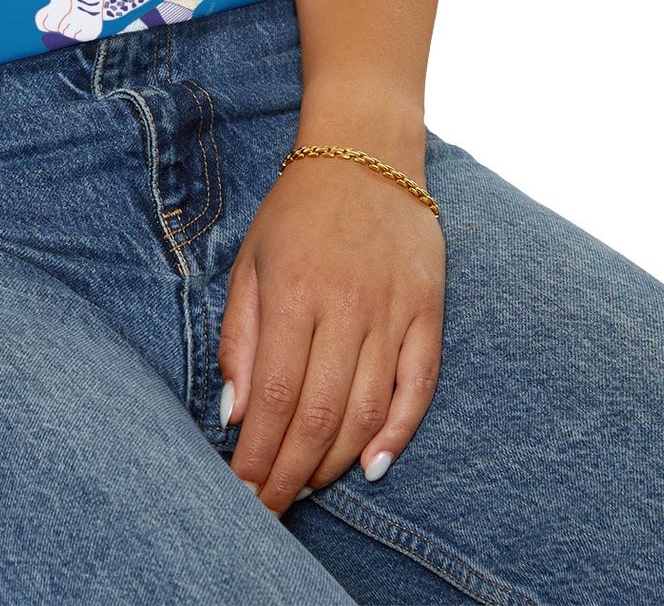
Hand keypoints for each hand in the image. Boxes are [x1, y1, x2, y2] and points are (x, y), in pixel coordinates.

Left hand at [217, 149, 445, 512]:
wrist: (365, 154)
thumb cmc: (296, 212)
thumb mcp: (250, 262)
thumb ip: (240, 338)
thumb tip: (235, 413)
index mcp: (293, 292)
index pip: (275, 395)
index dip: (259, 453)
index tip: (242, 490)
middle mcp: (346, 306)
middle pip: (319, 414)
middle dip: (291, 472)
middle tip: (271, 508)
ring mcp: (392, 310)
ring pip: (367, 410)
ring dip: (335, 461)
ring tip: (308, 487)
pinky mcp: (428, 311)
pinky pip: (418, 386)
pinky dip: (398, 433)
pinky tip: (372, 465)